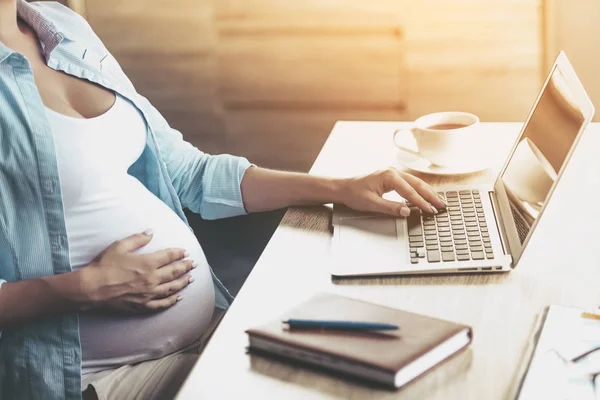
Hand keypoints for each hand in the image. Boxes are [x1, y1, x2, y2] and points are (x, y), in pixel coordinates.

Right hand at [79, 230, 194, 312]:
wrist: (92, 288)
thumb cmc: (104, 265)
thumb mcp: (120, 246)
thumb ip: (138, 239)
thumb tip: (151, 232)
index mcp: (148, 263)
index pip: (169, 256)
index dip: (179, 253)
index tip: (186, 252)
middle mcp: (152, 279)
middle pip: (174, 272)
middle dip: (186, 267)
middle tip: (194, 264)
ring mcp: (149, 294)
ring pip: (172, 288)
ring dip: (183, 282)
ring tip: (191, 279)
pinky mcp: (142, 305)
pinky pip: (162, 304)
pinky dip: (172, 300)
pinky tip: (178, 297)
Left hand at [337, 168, 446, 215]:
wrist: (343, 188)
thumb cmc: (354, 194)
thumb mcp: (372, 204)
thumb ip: (391, 207)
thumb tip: (407, 211)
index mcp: (389, 176)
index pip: (410, 191)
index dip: (422, 202)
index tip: (431, 211)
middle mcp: (393, 172)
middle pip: (417, 184)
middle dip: (430, 195)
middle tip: (442, 206)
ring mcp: (392, 173)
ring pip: (415, 182)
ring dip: (427, 192)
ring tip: (437, 201)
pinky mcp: (391, 177)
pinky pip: (409, 183)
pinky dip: (418, 190)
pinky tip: (424, 196)